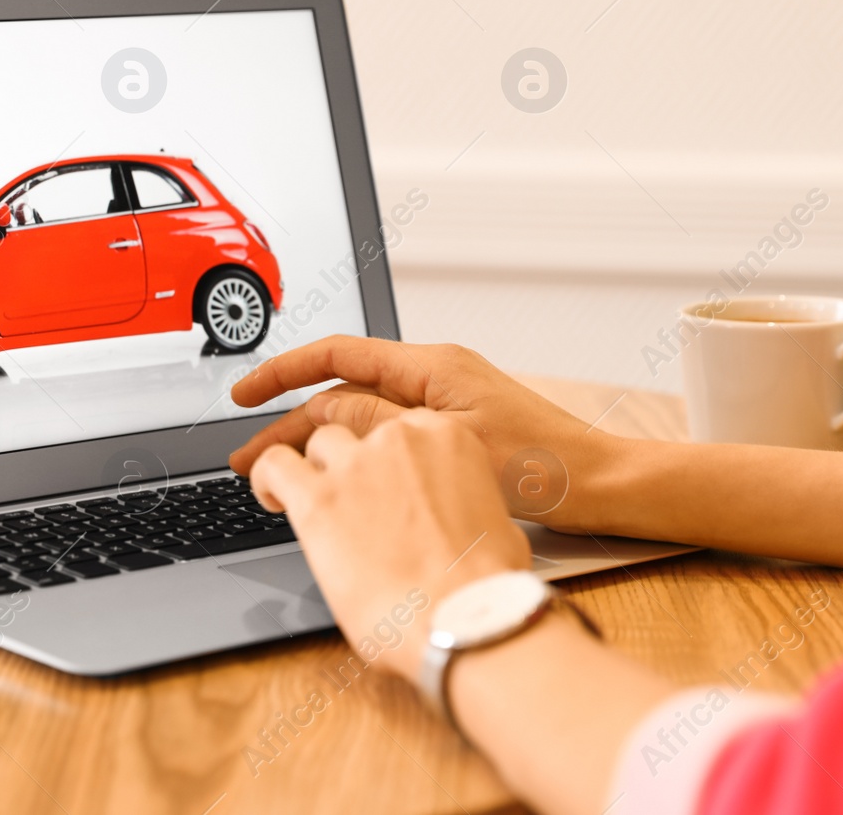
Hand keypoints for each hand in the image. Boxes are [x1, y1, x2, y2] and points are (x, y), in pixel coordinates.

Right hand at [230, 336, 590, 481]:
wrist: (599, 486)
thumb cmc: (543, 465)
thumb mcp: (447, 441)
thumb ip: (380, 423)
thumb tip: (323, 411)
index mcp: (430, 367)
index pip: (338, 356)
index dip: (283, 371)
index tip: (244, 394)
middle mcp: (433, 380)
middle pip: (342, 395)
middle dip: (289, 423)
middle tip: (245, 460)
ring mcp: (442, 410)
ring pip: (361, 422)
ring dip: (318, 445)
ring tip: (277, 479)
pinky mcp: (451, 439)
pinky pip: (387, 442)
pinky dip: (354, 459)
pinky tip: (335, 485)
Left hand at [249, 410, 531, 677]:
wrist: (463, 619)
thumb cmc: (484, 589)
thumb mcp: (493, 525)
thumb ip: (462, 506)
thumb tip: (449, 524)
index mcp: (447, 438)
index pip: (402, 428)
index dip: (389, 460)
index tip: (384, 483)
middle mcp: (400, 438)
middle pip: (360, 433)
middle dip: (354, 465)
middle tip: (353, 503)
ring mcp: (357, 464)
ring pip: (320, 444)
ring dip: (317, 471)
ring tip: (315, 504)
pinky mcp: (319, 498)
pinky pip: (275, 464)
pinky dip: (267, 477)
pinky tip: (271, 497)